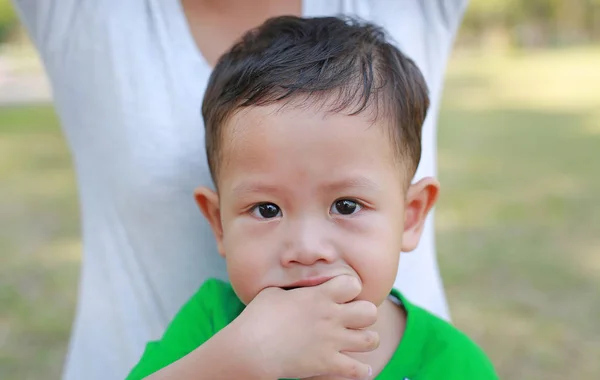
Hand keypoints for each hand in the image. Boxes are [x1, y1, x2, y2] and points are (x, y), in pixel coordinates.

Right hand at [232, 275, 378, 378]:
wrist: (251, 348)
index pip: (353, 283)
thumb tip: (296, 290)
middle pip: (370, 311)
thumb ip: (292, 290)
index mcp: (319, 295)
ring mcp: (332, 341)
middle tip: (353, 319)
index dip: (350, 288)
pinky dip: (361, 371)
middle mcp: (331, 316)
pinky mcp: (328, 363)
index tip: (341, 295)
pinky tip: (359, 368)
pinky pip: (358, 370)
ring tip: (358, 341)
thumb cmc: (258, 317)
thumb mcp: (274, 293)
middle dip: (364, 314)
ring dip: (367, 340)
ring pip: (371, 340)